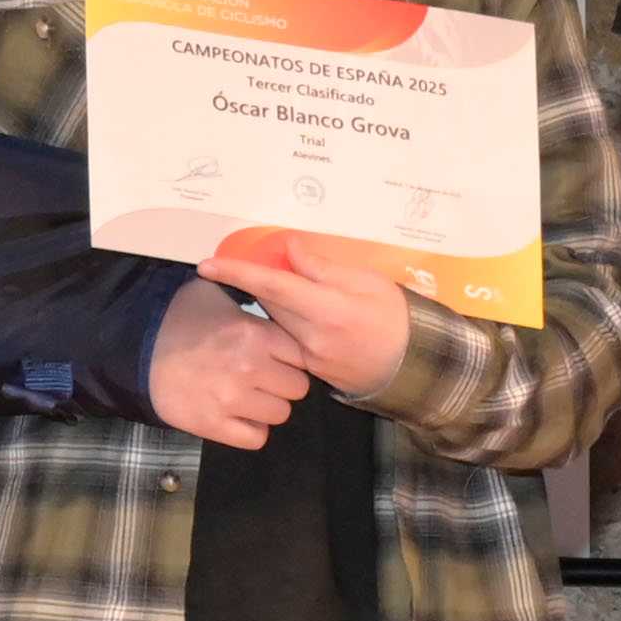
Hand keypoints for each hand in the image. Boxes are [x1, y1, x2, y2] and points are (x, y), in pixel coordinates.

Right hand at [145, 275, 315, 450]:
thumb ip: (250, 293)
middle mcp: (250, 368)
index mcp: (255, 334)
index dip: (291, 357)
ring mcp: (232, 400)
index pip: (302, 355)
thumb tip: (277, 290)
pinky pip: (257, 438)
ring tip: (249, 396)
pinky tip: (237, 416)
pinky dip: (250, 430)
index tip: (278, 357)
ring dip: (268, 408)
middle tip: (264, 378)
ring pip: (281, 414)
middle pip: (298, 388)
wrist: (138, 350)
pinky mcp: (214, 426)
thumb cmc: (180, 319)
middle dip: (284, 383)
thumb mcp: (216, 293)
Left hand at [205, 234, 417, 394]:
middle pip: (269, 303)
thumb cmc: (395, 316)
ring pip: (277, 322)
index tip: (206, 265)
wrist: (413, 366)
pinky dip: (288, 322)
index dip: (237, 273)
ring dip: (276, 302)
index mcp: (328, 310)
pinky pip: (288, 340)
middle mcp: (312, 337)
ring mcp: (309, 359)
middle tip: (261, 266)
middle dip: (259, 282)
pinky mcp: (311, 370)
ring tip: (297, 292)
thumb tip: (289, 250)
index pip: (272, 285)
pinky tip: (303, 315)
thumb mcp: (368, 282)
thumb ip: (324, 268)